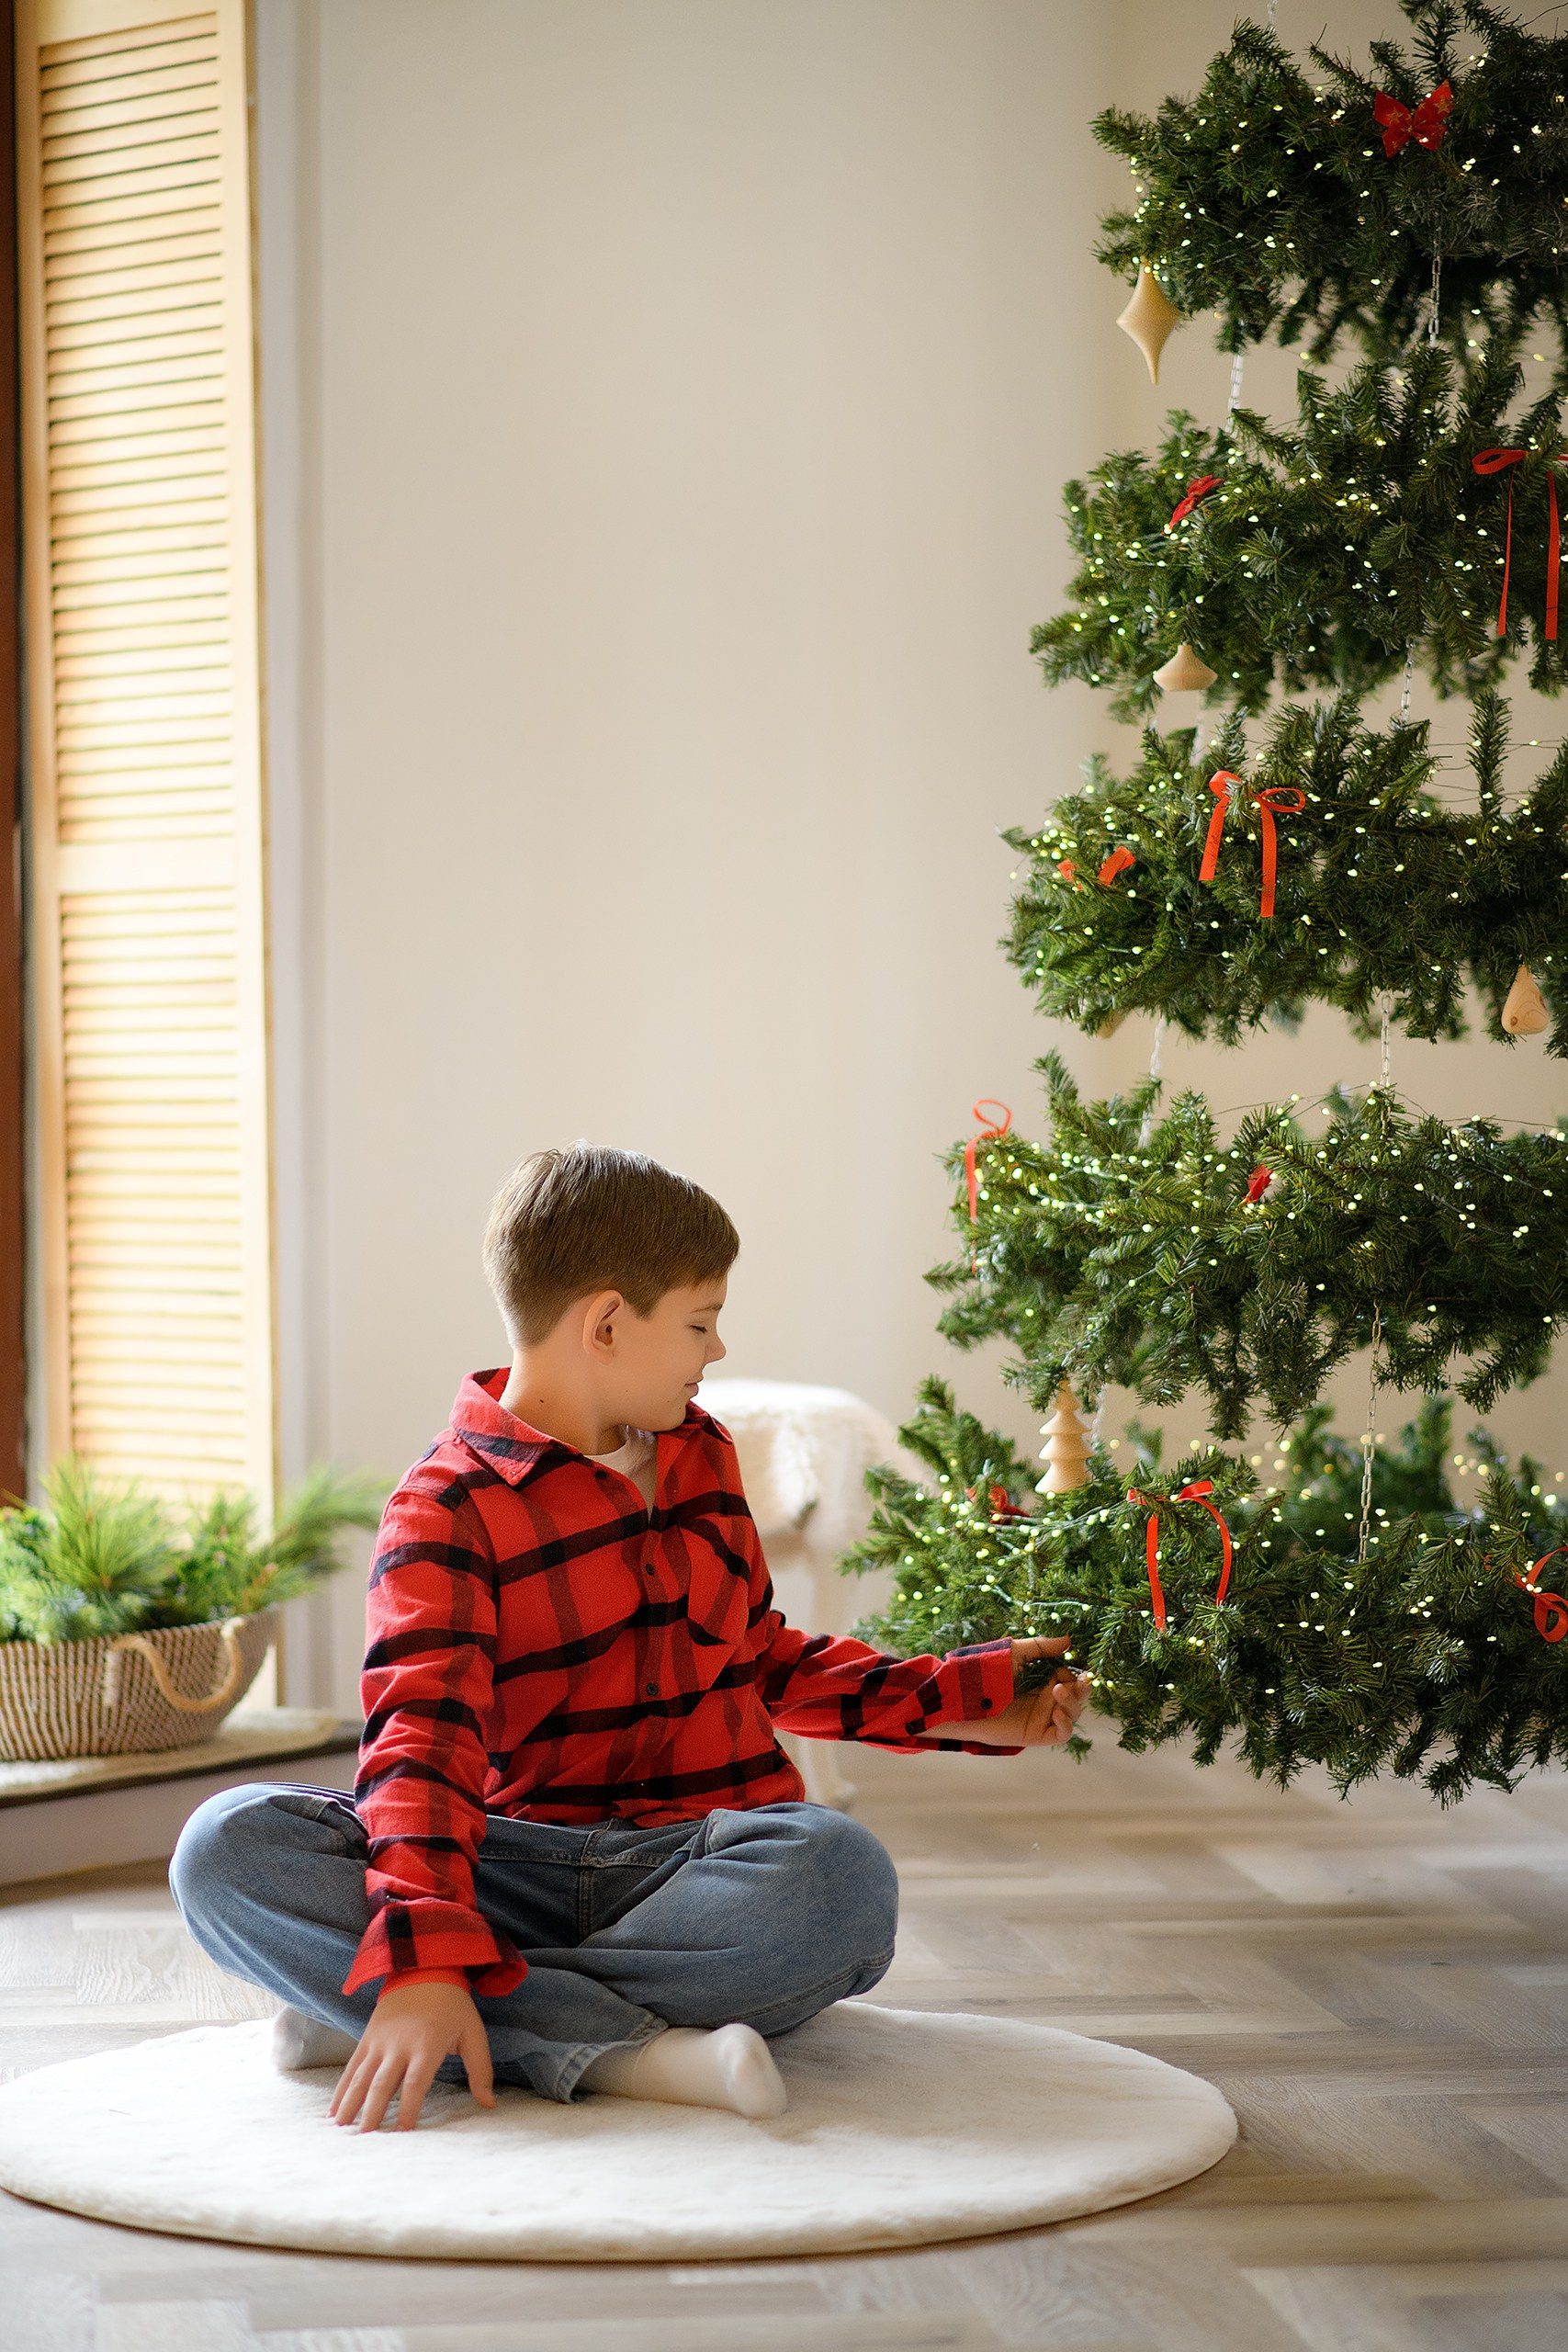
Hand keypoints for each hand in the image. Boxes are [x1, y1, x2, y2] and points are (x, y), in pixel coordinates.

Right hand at [328, 1979, 495, 2132]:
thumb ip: (481, 2069)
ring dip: (351, 2105)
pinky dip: (341, 2090)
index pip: (415, 2083)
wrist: (423, 1967)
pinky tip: (333, 2112)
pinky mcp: (367, 2038)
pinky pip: (351, 2067)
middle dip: (372, 2114)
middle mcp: (399, 2044)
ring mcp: (380, 2041)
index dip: (408, 2109)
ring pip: (361, 2078)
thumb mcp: (474, 2032)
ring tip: (343, 2132)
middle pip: (382, 2084)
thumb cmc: (452, 2006)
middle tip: (365, 2142)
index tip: (403, 2134)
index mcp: (428, 2044)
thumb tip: (489, 2105)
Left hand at [935, 1635, 1090, 1747]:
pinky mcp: (1036, 1733)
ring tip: (1058, 1690)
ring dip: (1074, 1702)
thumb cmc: (986, 1671)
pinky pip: (1062, 1734)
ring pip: (1073, 1713)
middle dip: (1083, 1688)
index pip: (1071, 1677)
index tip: (1081, 1668)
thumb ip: (1042, 1647)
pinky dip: (1067, 1724)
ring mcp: (1042, 1716)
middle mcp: (1045, 1698)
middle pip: (1077, 1696)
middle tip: (1081, 1681)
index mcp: (1042, 1678)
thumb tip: (1068, 1641)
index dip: (1079, 1674)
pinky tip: (1058, 1711)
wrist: (964, 1698)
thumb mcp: (1015, 1652)